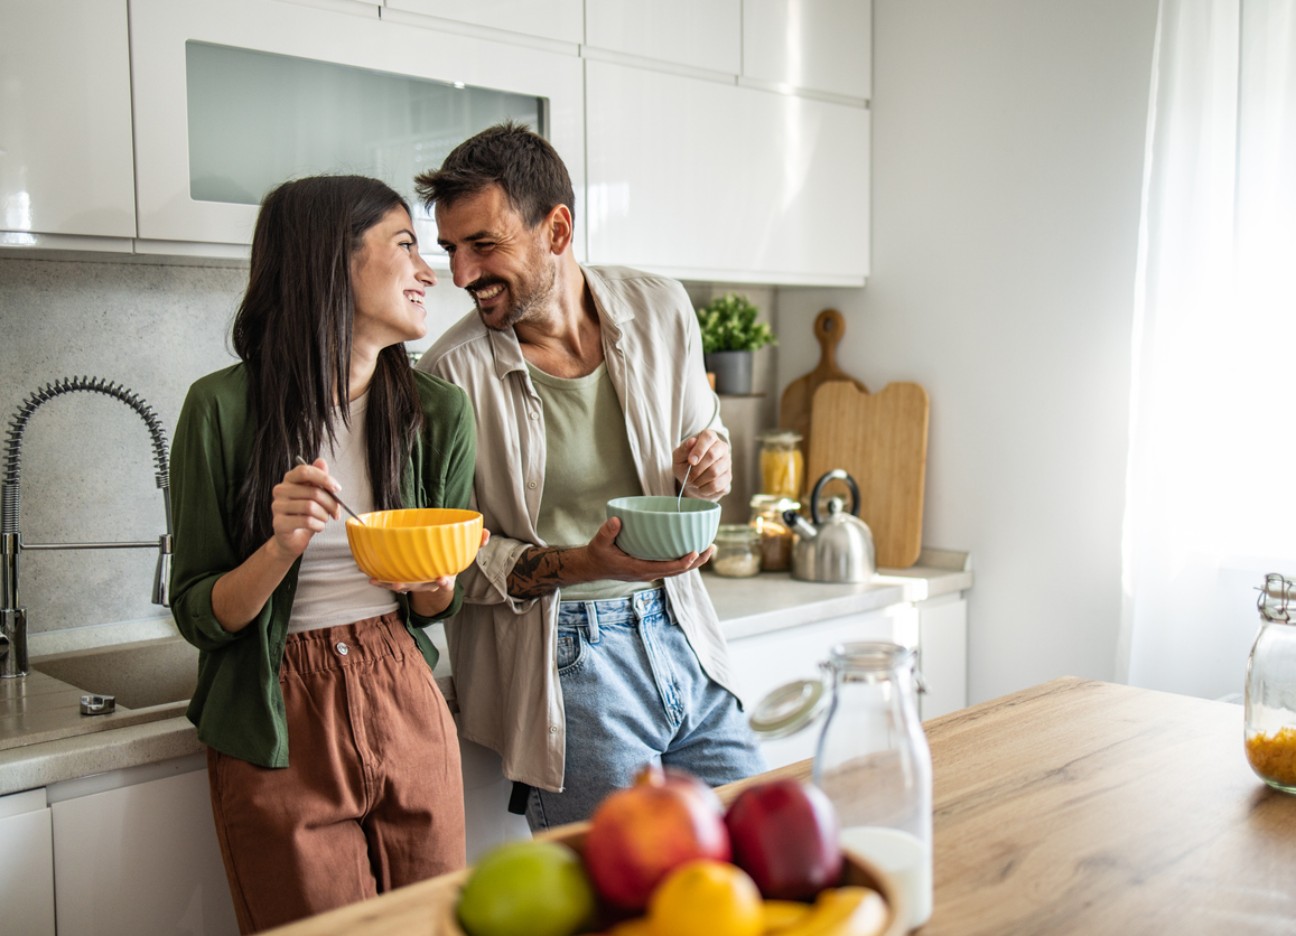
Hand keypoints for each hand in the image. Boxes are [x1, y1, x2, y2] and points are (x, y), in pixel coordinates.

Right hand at [269, 457, 342, 560]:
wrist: (292, 538)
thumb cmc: (305, 515)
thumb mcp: (315, 496)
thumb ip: (319, 480)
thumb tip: (321, 461)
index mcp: (289, 480)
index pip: (305, 471)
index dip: (324, 478)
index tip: (337, 489)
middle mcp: (280, 490)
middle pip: (313, 491)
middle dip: (331, 503)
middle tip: (336, 512)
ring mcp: (277, 506)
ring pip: (310, 507)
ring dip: (324, 516)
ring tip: (324, 519)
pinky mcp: (278, 523)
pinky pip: (306, 521)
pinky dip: (318, 526)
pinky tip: (318, 527)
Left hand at [373, 528, 488, 614]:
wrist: (437, 575)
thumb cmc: (450, 560)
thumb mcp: (465, 552)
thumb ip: (476, 543)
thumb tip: (486, 533)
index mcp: (445, 576)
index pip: (447, 582)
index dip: (445, 582)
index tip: (443, 579)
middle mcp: (428, 583)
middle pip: (420, 586)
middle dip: (411, 586)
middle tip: (402, 584)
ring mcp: (415, 583)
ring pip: (402, 586)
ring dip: (390, 584)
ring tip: (379, 580)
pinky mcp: (402, 580)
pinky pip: (390, 582)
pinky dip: (380, 581)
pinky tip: (370, 575)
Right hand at [587, 517, 714, 580]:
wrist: (594, 566)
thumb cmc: (598, 554)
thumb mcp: (599, 542)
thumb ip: (607, 532)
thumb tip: (616, 520)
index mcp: (640, 569)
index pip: (667, 568)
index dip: (683, 562)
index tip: (695, 552)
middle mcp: (649, 573)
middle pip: (679, 571)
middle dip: (697, 561)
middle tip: (711, 547)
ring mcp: (651, 572)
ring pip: (678, 570)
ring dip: (695, 561)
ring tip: (709, 548)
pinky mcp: (651, 568)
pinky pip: (672, 566)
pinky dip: (684, 559)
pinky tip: (693, 549)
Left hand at [673, 430, 731, 499]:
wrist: (692, 480)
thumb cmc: (685, 464)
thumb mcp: (679, 456)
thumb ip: (683, 449)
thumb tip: (692, 441)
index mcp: (709, 437)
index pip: (708, 437)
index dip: (699, 450)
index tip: (691, 461)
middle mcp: (721, 447)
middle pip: (712, 455)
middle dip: (697, 468)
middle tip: (689, 475)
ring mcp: (727, 462)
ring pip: (714, 471)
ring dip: (699, 480)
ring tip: (693, 481)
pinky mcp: (727, 477)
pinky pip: (717, 485)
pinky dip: (704, 489)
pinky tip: (700, 487)